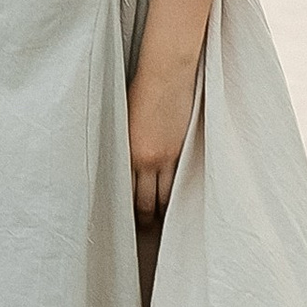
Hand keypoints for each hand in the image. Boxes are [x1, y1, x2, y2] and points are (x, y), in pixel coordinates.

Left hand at [127, 48, 199, 222]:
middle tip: (143, 231)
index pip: (123, 192)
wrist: (165, 74)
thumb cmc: (140, 91)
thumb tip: (123, 163)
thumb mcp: (123, 120)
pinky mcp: (184, 151)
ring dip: (163, 211)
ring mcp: (167, 157)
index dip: (123, 210)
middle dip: (144, 219)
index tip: (122, 223)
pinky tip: (179, 206)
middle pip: (143, 201)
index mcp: (125, 151)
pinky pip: (180, 182)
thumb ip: (125, 145)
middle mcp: (145, 159)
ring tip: (162, 223)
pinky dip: (178, 196)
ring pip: (164, 197)